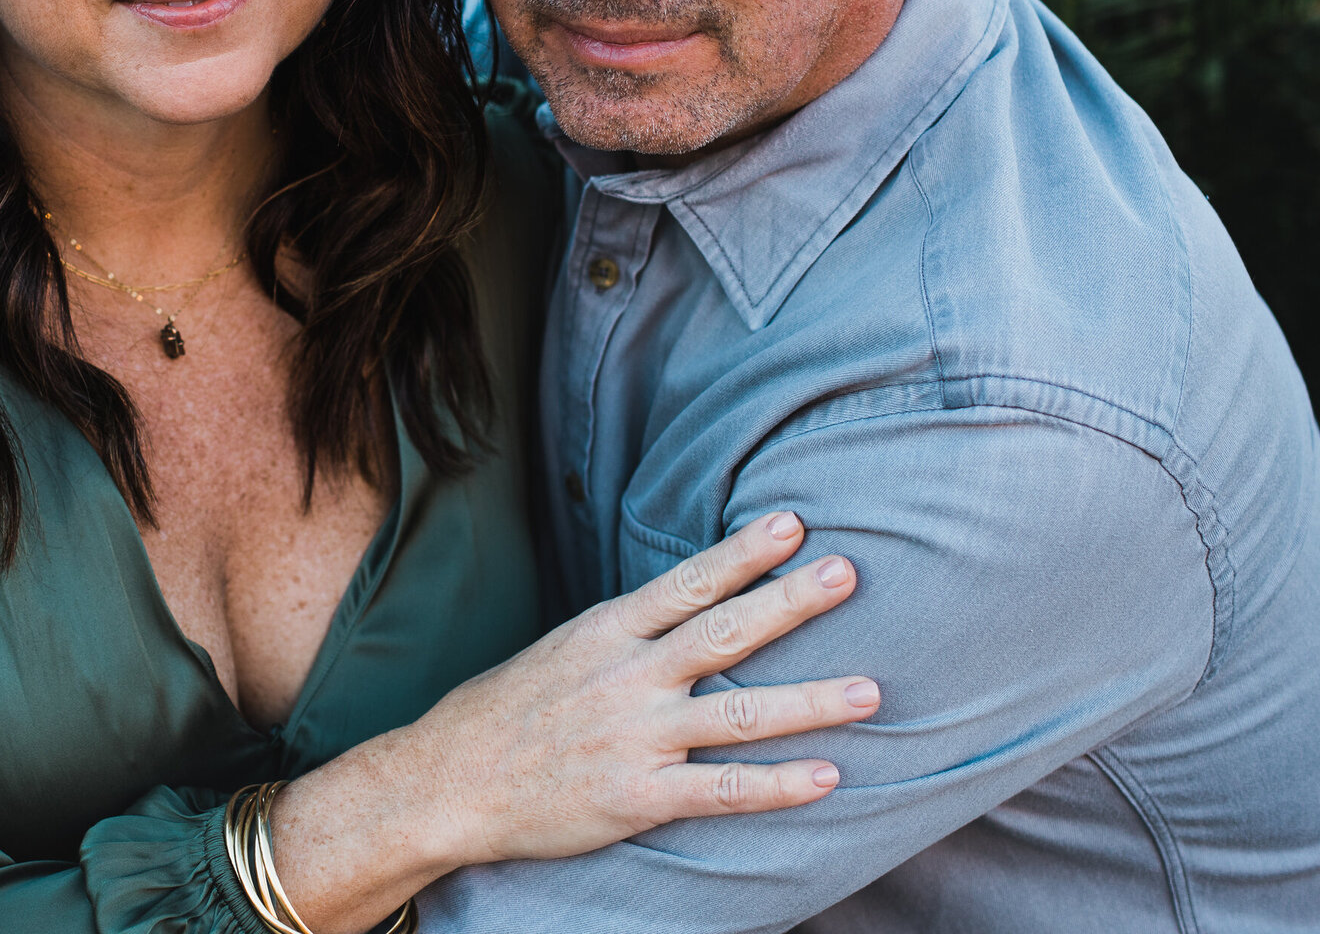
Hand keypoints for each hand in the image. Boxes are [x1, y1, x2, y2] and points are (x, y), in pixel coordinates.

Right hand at [272, 513, 869, 929]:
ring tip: (870, 689)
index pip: (688, 582)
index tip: (793, 522)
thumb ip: (625, 631)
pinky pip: (722, 792)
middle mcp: (627, 677)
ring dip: (810, 701)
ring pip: (739, 715)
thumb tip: (687, 605)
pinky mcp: (638, 797)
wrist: (449, 782)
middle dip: (790, 601)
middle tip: (848, 572)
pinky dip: (778, 785)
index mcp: (606, 632)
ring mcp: (635, 737)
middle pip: (724, 632)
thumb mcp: (561, 649)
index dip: (743, 552)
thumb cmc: (505, 712)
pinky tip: (828, 777)